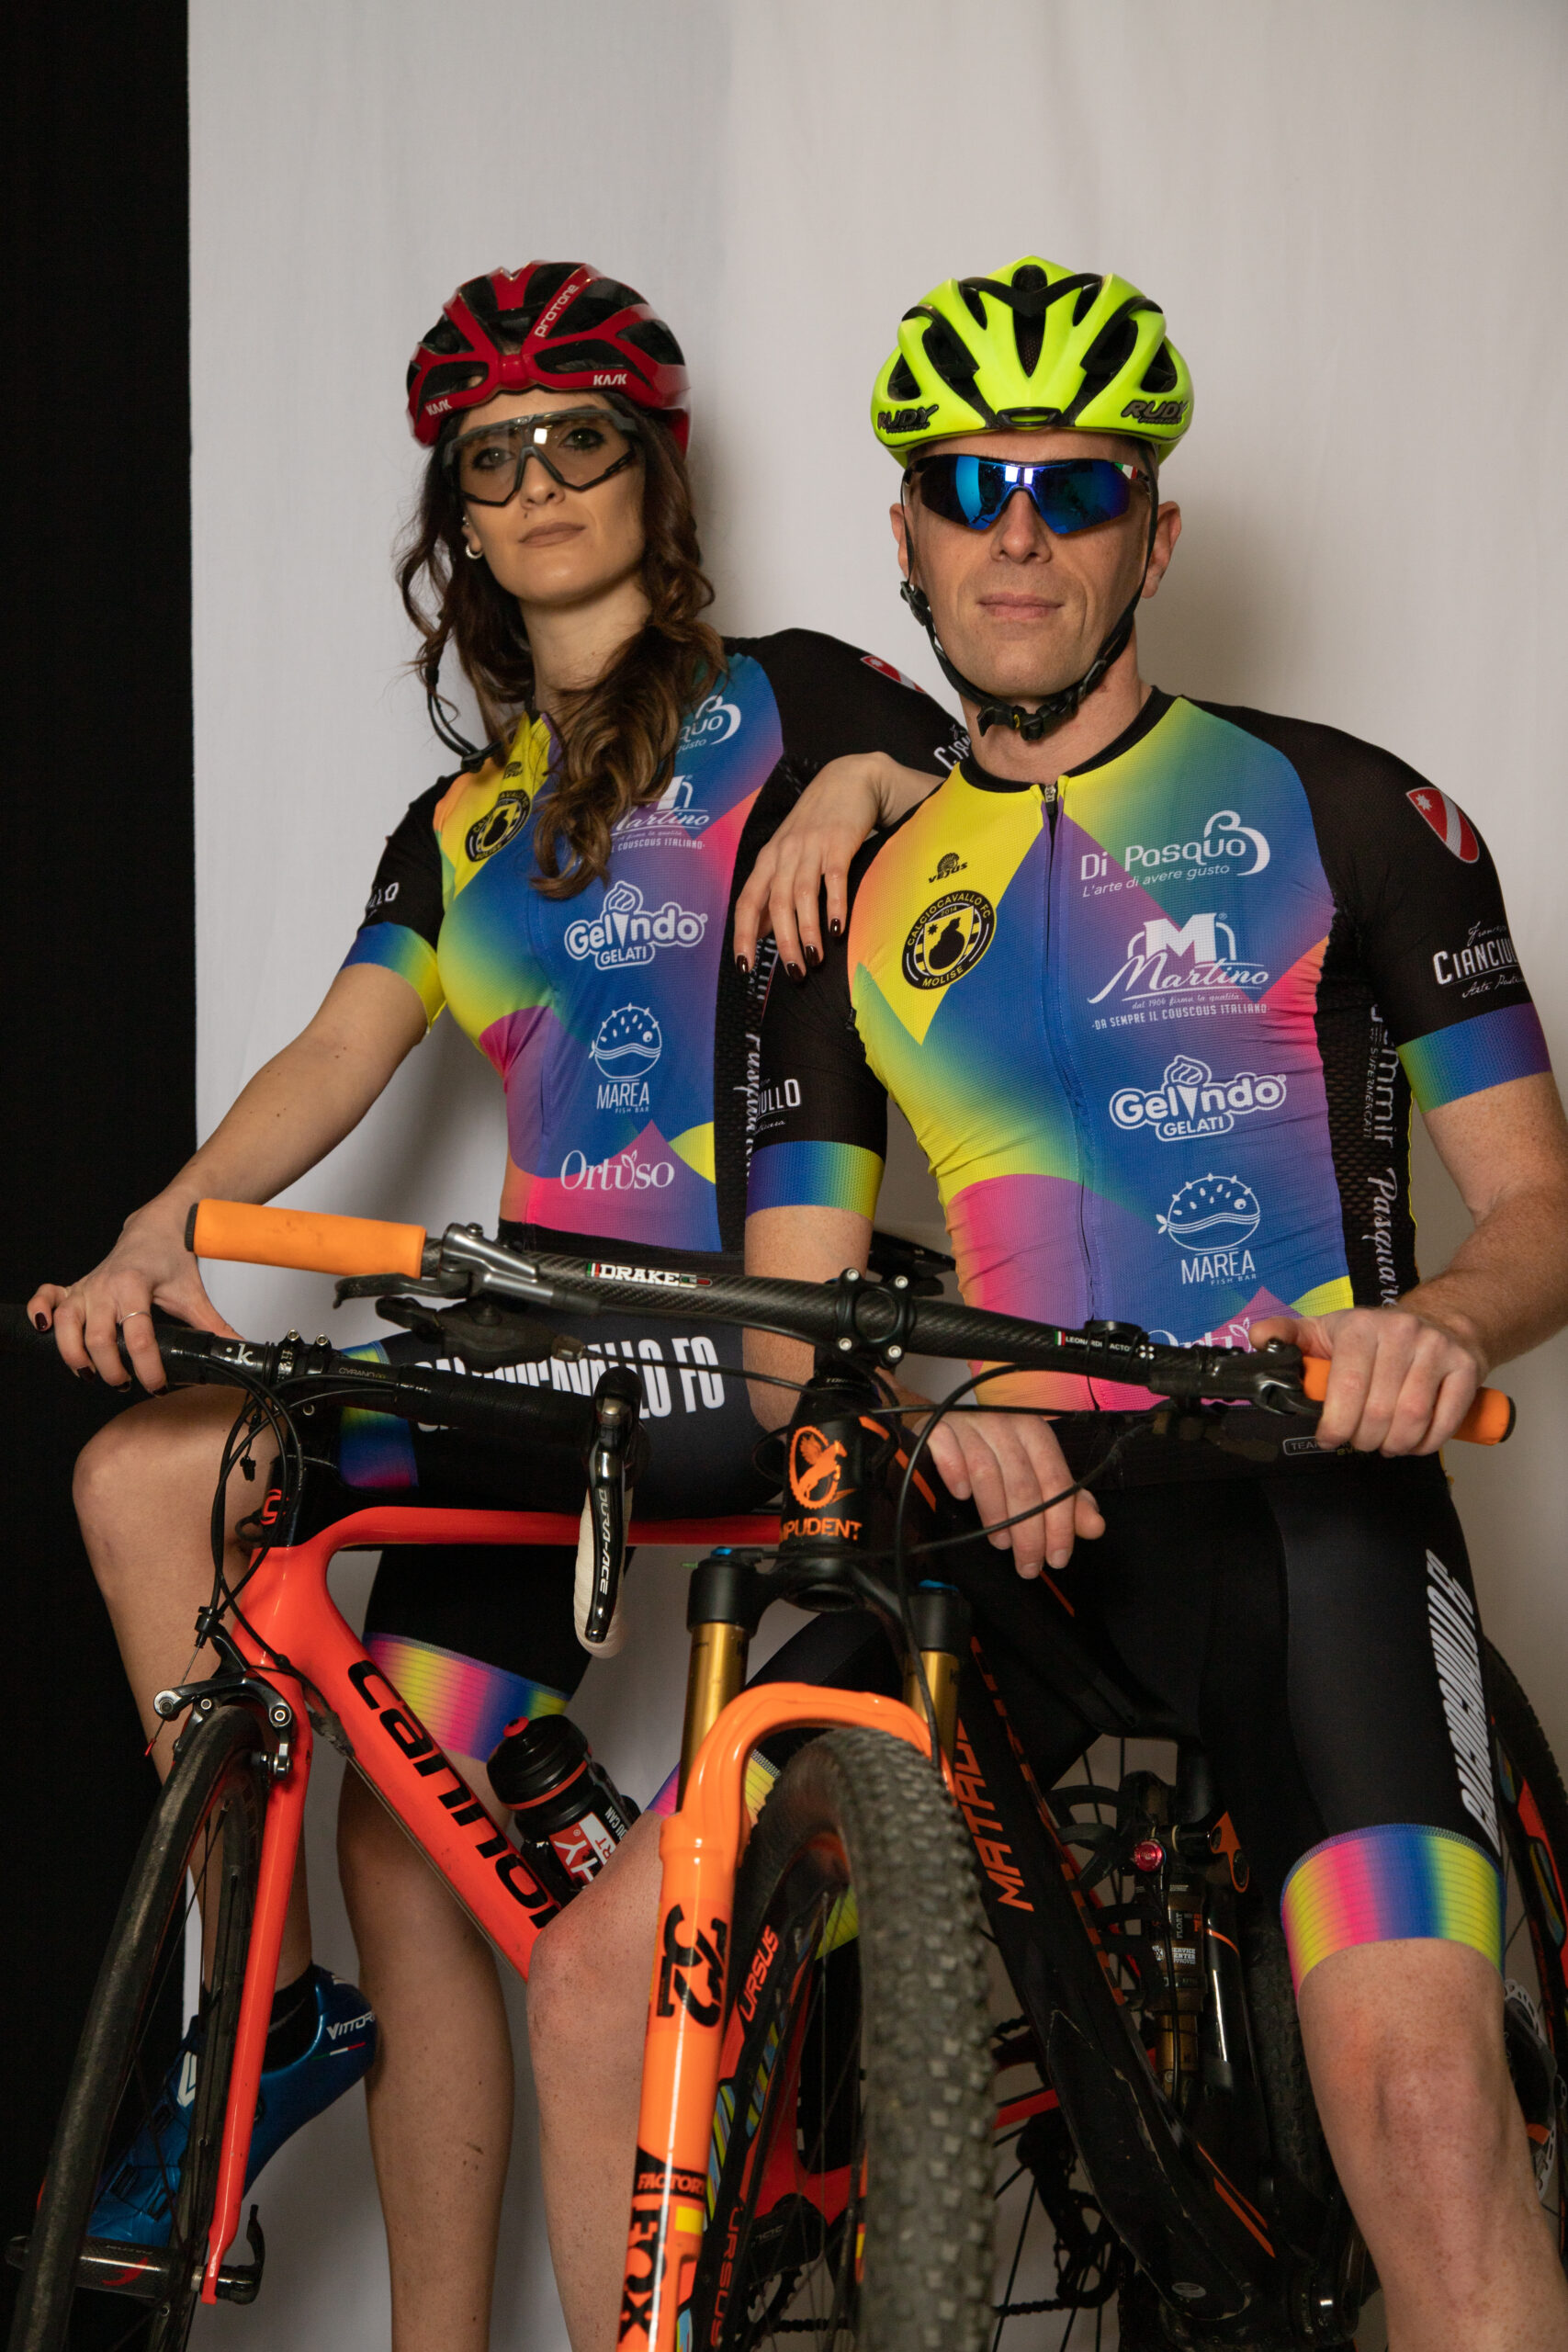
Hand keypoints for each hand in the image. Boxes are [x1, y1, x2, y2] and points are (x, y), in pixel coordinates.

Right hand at [29, 1196, 240, 1392]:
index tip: (157, 1385)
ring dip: (76, 1355)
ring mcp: (86, 1287)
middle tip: (127, 1384)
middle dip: (111, 1369)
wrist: (156, 1228)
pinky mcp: (74, 1288)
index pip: (138, 1336)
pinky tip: (44, 1331)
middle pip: (98, 1339)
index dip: (148, 1367)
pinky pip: (46, 1298)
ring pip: (67, 1326)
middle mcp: (105, 1287)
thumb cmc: (170, 1259)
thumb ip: (213, 1326)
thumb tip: (237, 1350)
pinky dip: (40, 1313)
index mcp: (135, 1286)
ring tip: (93, 1374)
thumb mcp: (193, 1294)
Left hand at [732, 753, 940, 975]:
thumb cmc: (818, 823)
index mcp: (768, 860)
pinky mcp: (839, 842)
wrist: (851, 780)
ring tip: (813, 958)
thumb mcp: (788, 852)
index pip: (747, 902)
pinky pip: (834, 878)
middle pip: (776, 903)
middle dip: (782, 942)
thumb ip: (775, 888)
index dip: (743, 935)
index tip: (744, 966)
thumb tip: (762, 931)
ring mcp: (811, 847)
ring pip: (801, 894)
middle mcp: (784, 853)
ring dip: (806, 929)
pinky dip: (834, 905)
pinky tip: (838, 929)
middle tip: (794, 972)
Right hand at [917, 1404, 1104, 1576]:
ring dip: (996, 1514)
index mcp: (1035, 1434)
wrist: (949, 1424)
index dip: (1059, 1524)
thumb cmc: (997, 1453)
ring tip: (1001, 1543)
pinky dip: (955, 1473)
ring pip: (987, 1472)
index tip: (1056, 1558)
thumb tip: (1095, 1527)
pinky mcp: (939, 1428)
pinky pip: (948, 1450)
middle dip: (1029, 1532)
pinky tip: (960, 1495)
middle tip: (1027, 1565)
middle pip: (1023, 1483)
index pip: (1055, 1481)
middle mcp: (1005, 1424)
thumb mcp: (1037, 1473)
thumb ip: (1066, 1502)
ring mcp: (970, 1425)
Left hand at [1251, 1306, 1486, 1454]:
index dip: (1334, 1424)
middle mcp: (1400, 1333)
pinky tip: (1413, 1442)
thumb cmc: (1377, 1334)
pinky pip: (1445, 1420)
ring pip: (1411, 1419)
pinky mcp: (1466, 1367)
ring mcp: (1436, 1350)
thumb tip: (1259, 1340)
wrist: (1446, 1317)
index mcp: (1360, 1326)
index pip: (1345, 1388)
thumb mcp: (1328, 1327)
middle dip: (1363, 1439)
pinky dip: (1427, 1442)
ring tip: (1385, 1444)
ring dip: (1394, 1445)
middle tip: (1360, 1442)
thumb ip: (1288, 1335)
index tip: (1329, 1437)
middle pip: (1378, 1410)